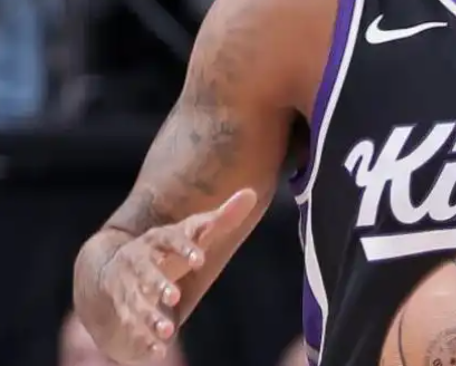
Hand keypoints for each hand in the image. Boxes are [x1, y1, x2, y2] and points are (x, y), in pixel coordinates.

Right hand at [95, 188, 256, 363]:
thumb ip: (221, 217)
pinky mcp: (123, 308)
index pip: (170, 238)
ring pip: (135, 302)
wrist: (117, 264)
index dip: (184, 247)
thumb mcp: (193, 232)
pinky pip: (129, 324)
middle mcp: (138, 261)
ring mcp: (127, 286)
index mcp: (158, 238)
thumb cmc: (169, 247)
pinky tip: (158, 352)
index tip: (200, 259)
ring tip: (167, 331)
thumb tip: (251, 193)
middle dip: (158, 283)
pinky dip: (142, 338)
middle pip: (146, 271)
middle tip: (174, 296)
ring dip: (149, 316)